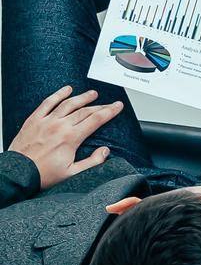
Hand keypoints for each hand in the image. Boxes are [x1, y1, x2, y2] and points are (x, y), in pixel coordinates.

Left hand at [8, 86, 123, 188]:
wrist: (19, 172)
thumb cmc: (44, 174)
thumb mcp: (73, 173)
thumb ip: (92, 161)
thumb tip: (105, 151)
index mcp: (71, 138)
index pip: (95, 120)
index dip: (109, 111)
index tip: (117, 106)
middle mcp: (59, 126)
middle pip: (85, 110)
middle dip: (100, 105)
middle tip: (110, 103)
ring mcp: (46, 120)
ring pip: (68, 104)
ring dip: (82, 97)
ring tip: (92, 94)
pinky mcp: (35, 119)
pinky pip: (48, 102)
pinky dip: (58, 94)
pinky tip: (66, 90)